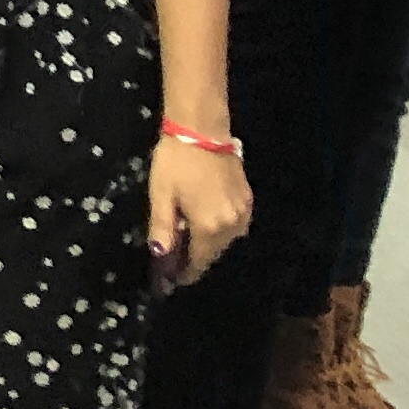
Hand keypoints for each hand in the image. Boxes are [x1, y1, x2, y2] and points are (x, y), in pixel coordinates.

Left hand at [149, 138, 251, 289]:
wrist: (202, 130)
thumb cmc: (176, 162)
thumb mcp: (161, 195)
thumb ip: (162, 228)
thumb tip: (160, 255)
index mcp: (210, 228)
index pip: (200, 262)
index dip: (185, 272)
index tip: (172, 277)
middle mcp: (233, 226)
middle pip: (213, 252)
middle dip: (195, 255)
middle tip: (175, 252)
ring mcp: (244, 213)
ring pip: (224, 239)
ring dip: (207, 240)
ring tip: (185, 232)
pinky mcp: (248, 200)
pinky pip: (232, 224)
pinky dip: (217, 226)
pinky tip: (202, 216)